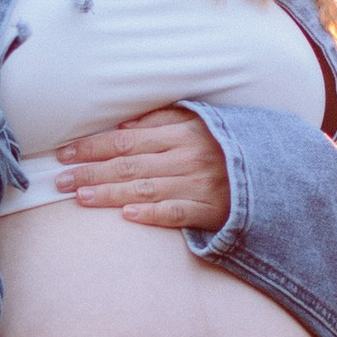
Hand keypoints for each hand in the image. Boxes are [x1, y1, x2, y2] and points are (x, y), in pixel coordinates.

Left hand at [55, 106, 229, 232]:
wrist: (277, 172)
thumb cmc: (231, 146)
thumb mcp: (201, 122)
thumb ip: (164, 120)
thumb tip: (125, 126)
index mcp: (182, 133)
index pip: (127, 140)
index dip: (93, 147)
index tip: (65, 154)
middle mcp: (187, 158)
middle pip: (129, 164)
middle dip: (91, 172)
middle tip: (59, 180)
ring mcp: (199, 185)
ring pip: (146, 189)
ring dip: (110, 193)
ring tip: (80, 197)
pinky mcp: (211, 210)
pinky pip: (178, 213)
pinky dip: (153, 214)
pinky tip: (127, 216)